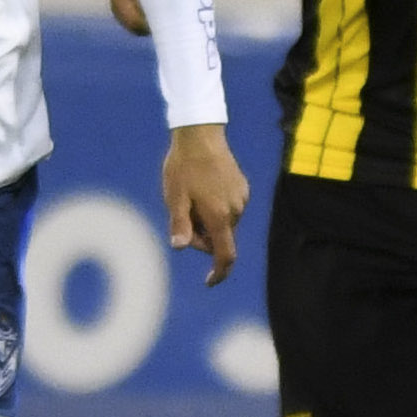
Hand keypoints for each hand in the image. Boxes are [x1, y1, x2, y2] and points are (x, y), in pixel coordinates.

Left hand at [164, 124, 246, 286]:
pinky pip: (229, 208)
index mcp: (220, 216)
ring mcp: (242, 198)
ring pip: (224, 223)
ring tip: (191, 196)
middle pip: (221, 238)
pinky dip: (216, 208)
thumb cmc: (184, 167)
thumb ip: (180, 225)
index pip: (225, 255)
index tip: (209, 282)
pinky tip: (203, 188)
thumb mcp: (175, 197)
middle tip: (181, 216)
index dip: (219, 273)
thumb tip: (180, 248)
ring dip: (208, 220)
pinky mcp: (242, 187)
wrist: (200, 135)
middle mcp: (236, 210)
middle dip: (202, 237)